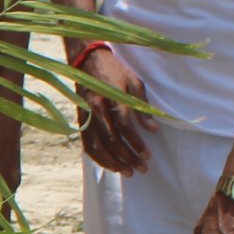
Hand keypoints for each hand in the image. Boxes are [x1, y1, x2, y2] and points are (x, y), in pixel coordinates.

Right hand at [75, 42, 152, 173]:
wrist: (88, 61)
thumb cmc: (115, 71)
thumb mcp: (134, 83)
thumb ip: (142, 107)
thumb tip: (153, 129)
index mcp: (111, 98)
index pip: (124, 127)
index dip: (136, 143)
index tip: (148, 155)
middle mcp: (96, 109)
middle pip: (111, 141)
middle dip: (127, 157)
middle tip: (142, 168)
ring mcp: (86, 116)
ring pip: (97, 147)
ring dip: (113, 163)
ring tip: (128, 172)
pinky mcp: (81, 121)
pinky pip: (87, 145)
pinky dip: (98, 158)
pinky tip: (110, 165)